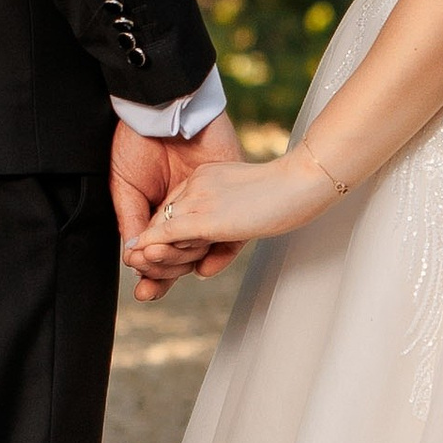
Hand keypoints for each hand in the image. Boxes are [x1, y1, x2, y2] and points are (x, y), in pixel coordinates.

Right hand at [114, 109, 250, 300]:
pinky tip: (202, 268)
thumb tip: (134, 256)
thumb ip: (132, 221)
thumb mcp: (124, 185)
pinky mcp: (231, 197)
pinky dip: (219, 255)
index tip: (143, 290)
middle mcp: (186, 212)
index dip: (151, 272)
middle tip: (150, 284)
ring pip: (204, 251)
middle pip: (181, 256)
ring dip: (185, 266)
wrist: (165, 107)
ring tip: (166, 267)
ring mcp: (210, 207)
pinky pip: (232, 235)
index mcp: (159, 210)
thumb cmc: (137, 139)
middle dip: (165, 276)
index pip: (159, 249)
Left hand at [125, 125, 341, 288]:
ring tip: (140, 266)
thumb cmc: (291, 194)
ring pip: (163, 228)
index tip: (159, 250)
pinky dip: (151, 244)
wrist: (303, 181)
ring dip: (151, 251)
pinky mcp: (205, 217)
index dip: (166, 231)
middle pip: (164, 216)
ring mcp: (200, 199)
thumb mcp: (250, 206)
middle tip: (141, 264)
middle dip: (153, 243)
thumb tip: (207, 261)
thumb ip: (228, 227)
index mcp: (207, 176)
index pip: (177, 205)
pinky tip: (139, 254)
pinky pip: (169, 232)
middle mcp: (197, 184)